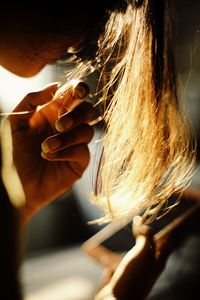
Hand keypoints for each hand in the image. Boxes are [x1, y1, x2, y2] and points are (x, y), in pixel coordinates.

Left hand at [8, 82, 94, 221]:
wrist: (15, 185)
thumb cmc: (12, 153)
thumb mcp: (15, 121)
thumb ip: (32, 99)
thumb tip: (55, 85)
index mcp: (53, 113)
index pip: (74, 95)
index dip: (81, 89)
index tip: (79, 91)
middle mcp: (67, 126)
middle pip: (88, 110)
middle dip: (77, 114)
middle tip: (59, 125)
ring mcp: (75, 144)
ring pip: (88, 131)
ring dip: (67, 138)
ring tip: (44, 147)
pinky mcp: (79, 161)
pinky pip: (83, 151)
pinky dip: (66, 152)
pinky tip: (48, 157)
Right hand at [95, 218, 171, 299]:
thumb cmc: (133, 277)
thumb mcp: (143, 252)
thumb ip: (145, 235)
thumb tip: (142, 220)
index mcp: (157, 261)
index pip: (165, 243)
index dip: (161, 229)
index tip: (151, 218)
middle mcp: (146, 266)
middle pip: (145, 245)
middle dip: (139, 233)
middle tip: (134, 221)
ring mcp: (132, 271)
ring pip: (125, 252)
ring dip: (115, 244)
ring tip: (106, 235)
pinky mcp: (118, 276)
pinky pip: (110, 261)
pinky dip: (101, 254)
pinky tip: (91, 249)